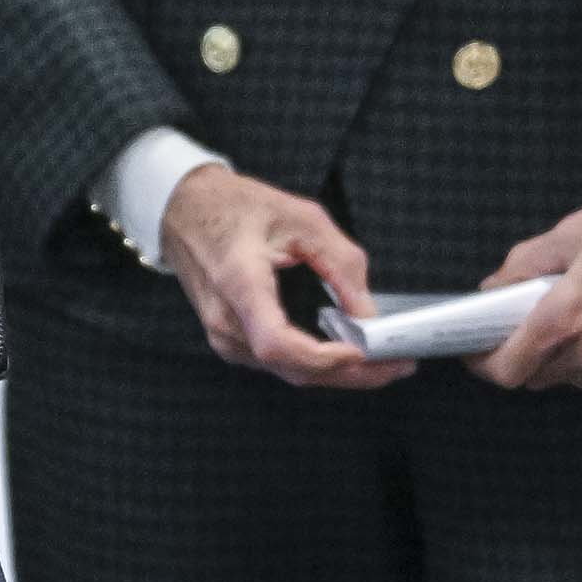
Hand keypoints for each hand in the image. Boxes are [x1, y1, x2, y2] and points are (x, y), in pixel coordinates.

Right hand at [159, 167, 413, 391]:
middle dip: (350, 374)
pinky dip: (316, 364)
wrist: (184, 210)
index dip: (322, 358)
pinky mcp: (229, 339)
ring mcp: (224, 335)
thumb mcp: (302, 218)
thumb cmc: (236, 207)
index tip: (361, 351)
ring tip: (383, 362)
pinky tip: (345, 354)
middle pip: (293, 368)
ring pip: (289, 372)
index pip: (278, 344)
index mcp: (239, 283)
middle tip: (397, 365)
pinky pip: (278, 363)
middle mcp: (226, 320)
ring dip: (337, 373)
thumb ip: (341, 264)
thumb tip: (368, 313)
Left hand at [467, 175, 581, 390]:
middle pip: (536, 377)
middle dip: (522, 355)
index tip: (477, 350)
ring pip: (572, 377)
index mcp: (569, 314)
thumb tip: (496, 286)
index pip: (509, 368)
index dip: (484, 364)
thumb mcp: (575, 229)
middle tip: (522, 321)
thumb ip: (526, 263)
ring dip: (560, 356)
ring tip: (571, 313)